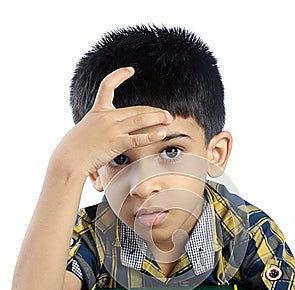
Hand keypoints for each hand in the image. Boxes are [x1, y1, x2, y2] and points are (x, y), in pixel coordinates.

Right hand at [54, 67, 172, 177]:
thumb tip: (102, 133)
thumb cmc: (74, 149)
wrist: (69, 158)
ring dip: (157, 119)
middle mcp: (107, 117)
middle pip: (136, 109)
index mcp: (98, 111)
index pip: (108, 85)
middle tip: (167, 114)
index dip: (119, 75)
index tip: (130, 70)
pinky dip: (152, 136)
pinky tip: (162, 134)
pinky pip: (138, 138)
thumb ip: (96, 128)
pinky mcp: (116, 142)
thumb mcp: (84, 131)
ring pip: (140, 120)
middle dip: (153, 111)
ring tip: (169, 119)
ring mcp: (112, 129)